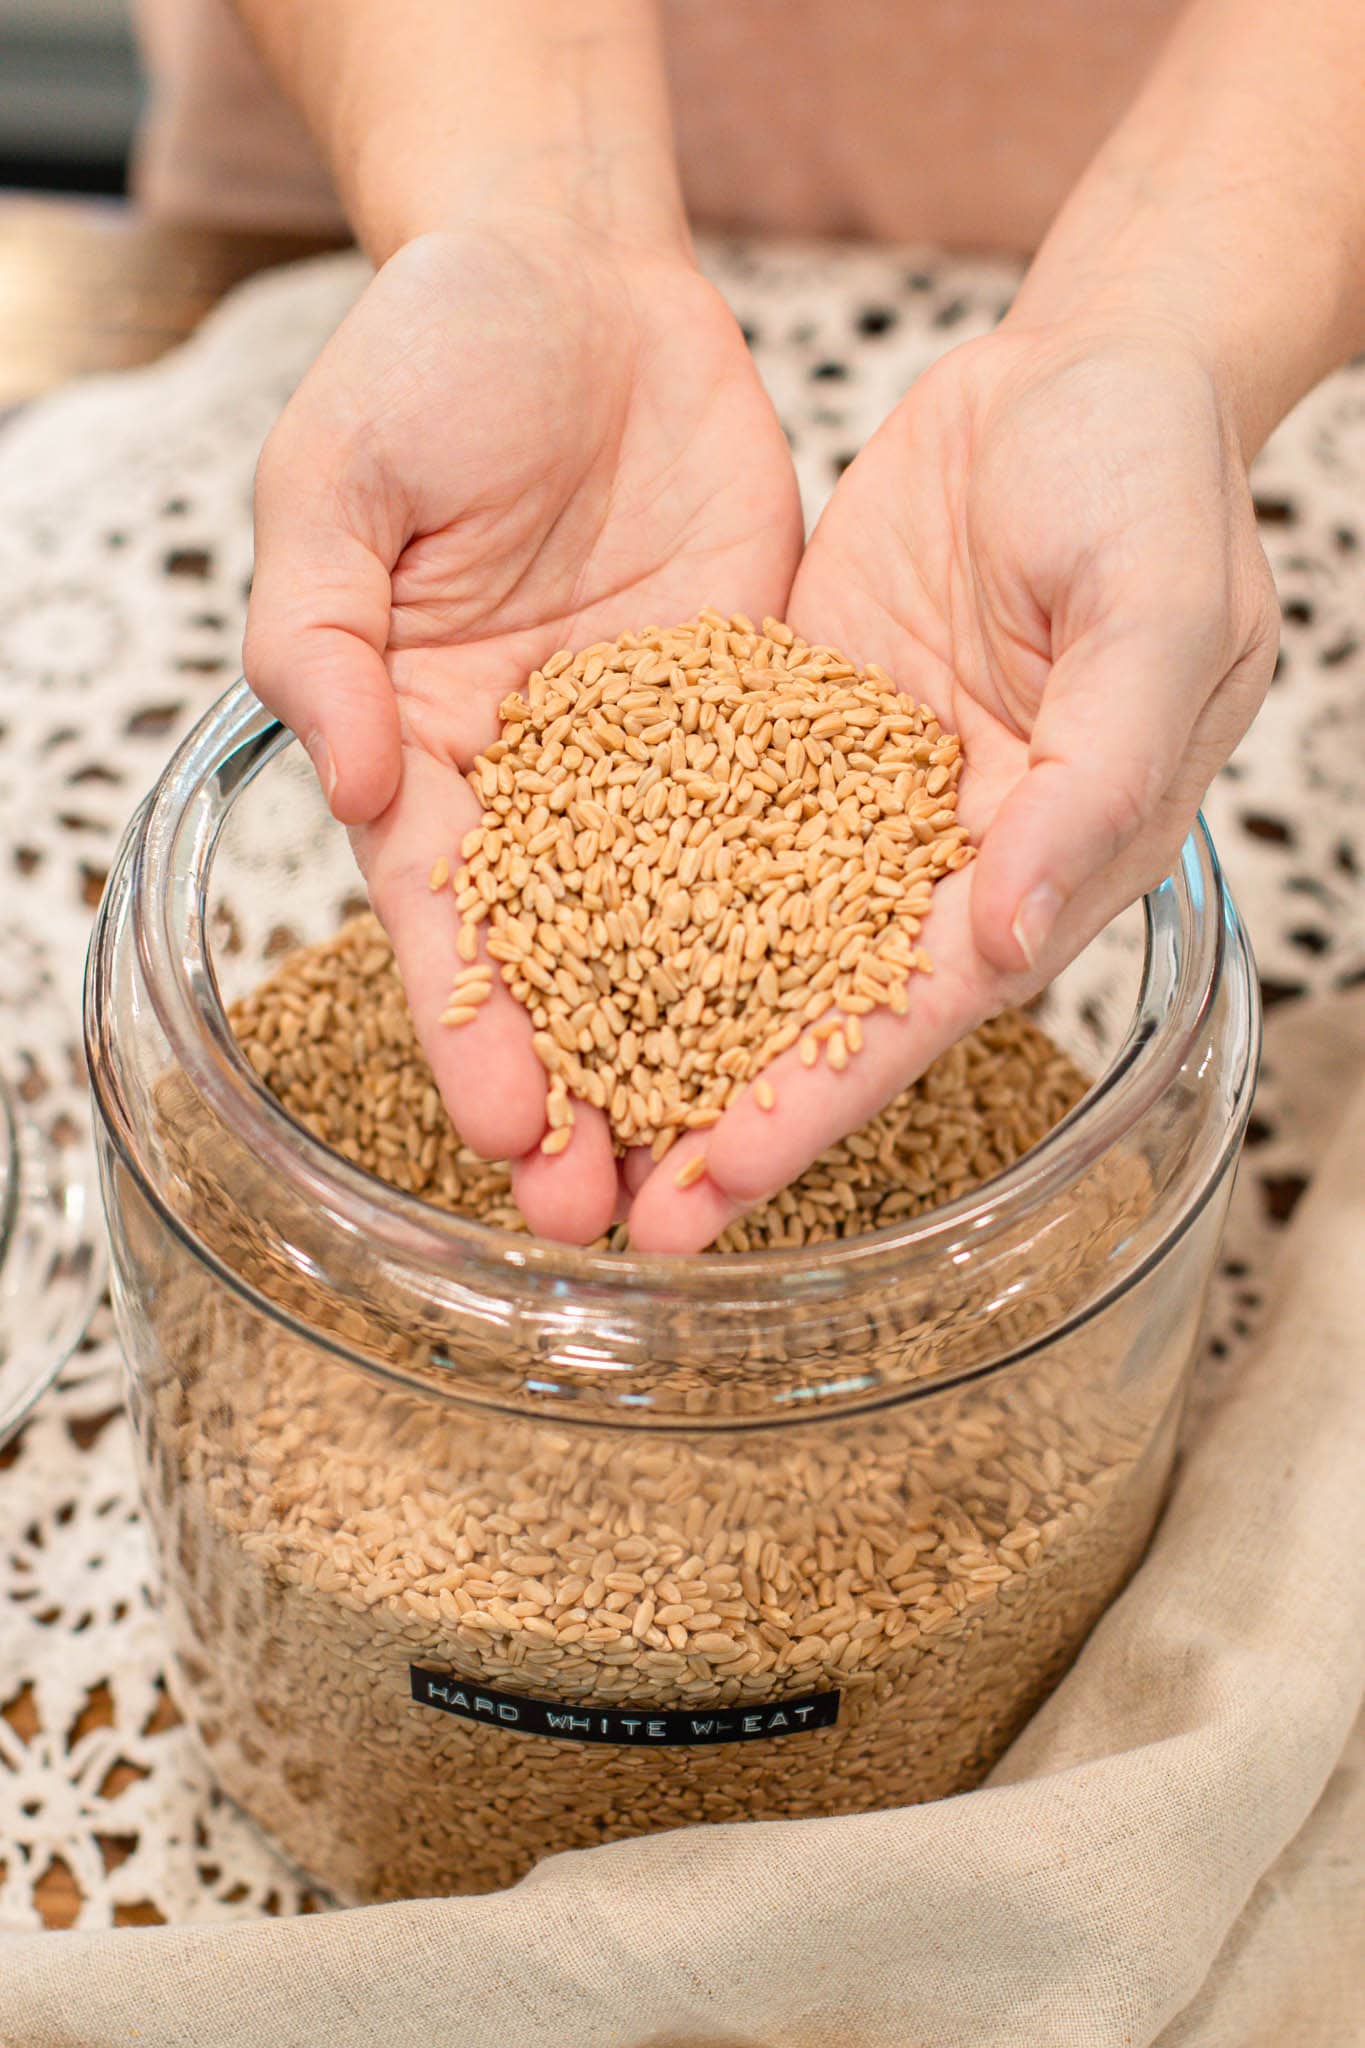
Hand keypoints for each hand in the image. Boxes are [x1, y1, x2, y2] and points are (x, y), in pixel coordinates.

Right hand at [244, 220, 803, 1243]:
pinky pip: (783, 828)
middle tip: (614, 1214)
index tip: (506, 1130)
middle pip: (564, 959)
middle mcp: (538, 776)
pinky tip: (833, 1012)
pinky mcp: (753, 711)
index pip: (443, 917)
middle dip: (585, 1085)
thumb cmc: (433, 353)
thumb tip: (351, 775)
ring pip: (681, 926)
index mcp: (422, 741)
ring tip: (725, 1164)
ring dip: (698, 1047)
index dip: (471, 1024)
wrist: (577, 269)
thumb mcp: (336, 478)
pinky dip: (802, 924)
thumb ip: (322, 627)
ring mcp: (652, 755)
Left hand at [628, 320, 1278, 1250]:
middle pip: (812, 1001)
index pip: (916, 1009)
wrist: (1088, 361)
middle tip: (603, 1212)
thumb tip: (1007, 940)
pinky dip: (632, 880)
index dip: (817, 1101)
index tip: (715, 1187)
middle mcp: (944, 851)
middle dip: (713, 1105)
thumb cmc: (1156, 476)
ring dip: (654, 1018)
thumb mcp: (1159, 613)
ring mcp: (859, 792)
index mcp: (1046, 856)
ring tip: (550, 1112)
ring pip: (743, 928)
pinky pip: (701, 812)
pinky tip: (545, 938)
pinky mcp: (794, 722)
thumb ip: (1098, 779)